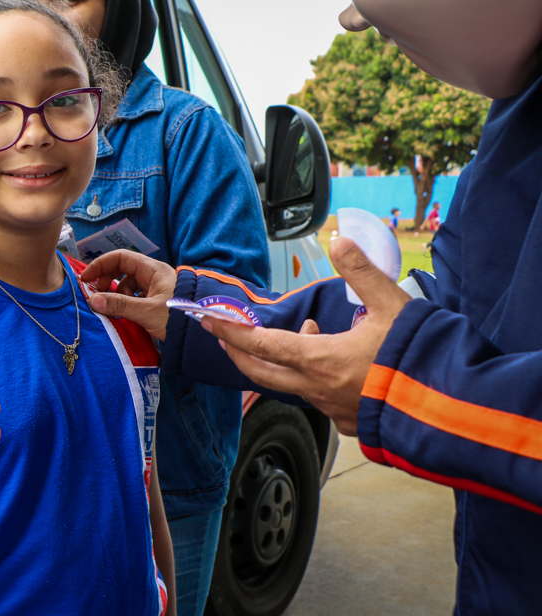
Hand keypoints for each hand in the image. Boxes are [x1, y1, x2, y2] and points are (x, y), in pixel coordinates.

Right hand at [79, 250, 176, 339]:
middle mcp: (154, 276)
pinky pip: (135, 297)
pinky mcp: (157, 302)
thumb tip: (93, 300)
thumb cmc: (179, 317)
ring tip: (112, 309)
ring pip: (128, 285)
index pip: (120, 257)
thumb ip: (119, 305)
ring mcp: (156, 289)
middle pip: (122, 270)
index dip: (101, 265)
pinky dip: (126, 303)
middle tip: (97, 295)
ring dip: (116, 295)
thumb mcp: (147, 311)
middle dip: (107, 281)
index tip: (86, 279)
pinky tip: (124, 315)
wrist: (202, 334)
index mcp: (152, 270)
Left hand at [202, 237, 410, 434]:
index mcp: (319, 361)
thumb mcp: (392, 304)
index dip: (231, 332)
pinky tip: (334, 365)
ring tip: (305, 334)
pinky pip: (321, 399)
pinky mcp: (352, 423)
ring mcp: (333, 411)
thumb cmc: (420, 357)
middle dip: (239, 352)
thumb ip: (361, 271)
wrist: (454, 410)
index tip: (209, 321)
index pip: (260, 344)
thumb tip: (339, 240)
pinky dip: (315, 378)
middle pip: (261, 372)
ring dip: (285, 360)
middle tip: (225, 337)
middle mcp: (317, 389)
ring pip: (293, 385)